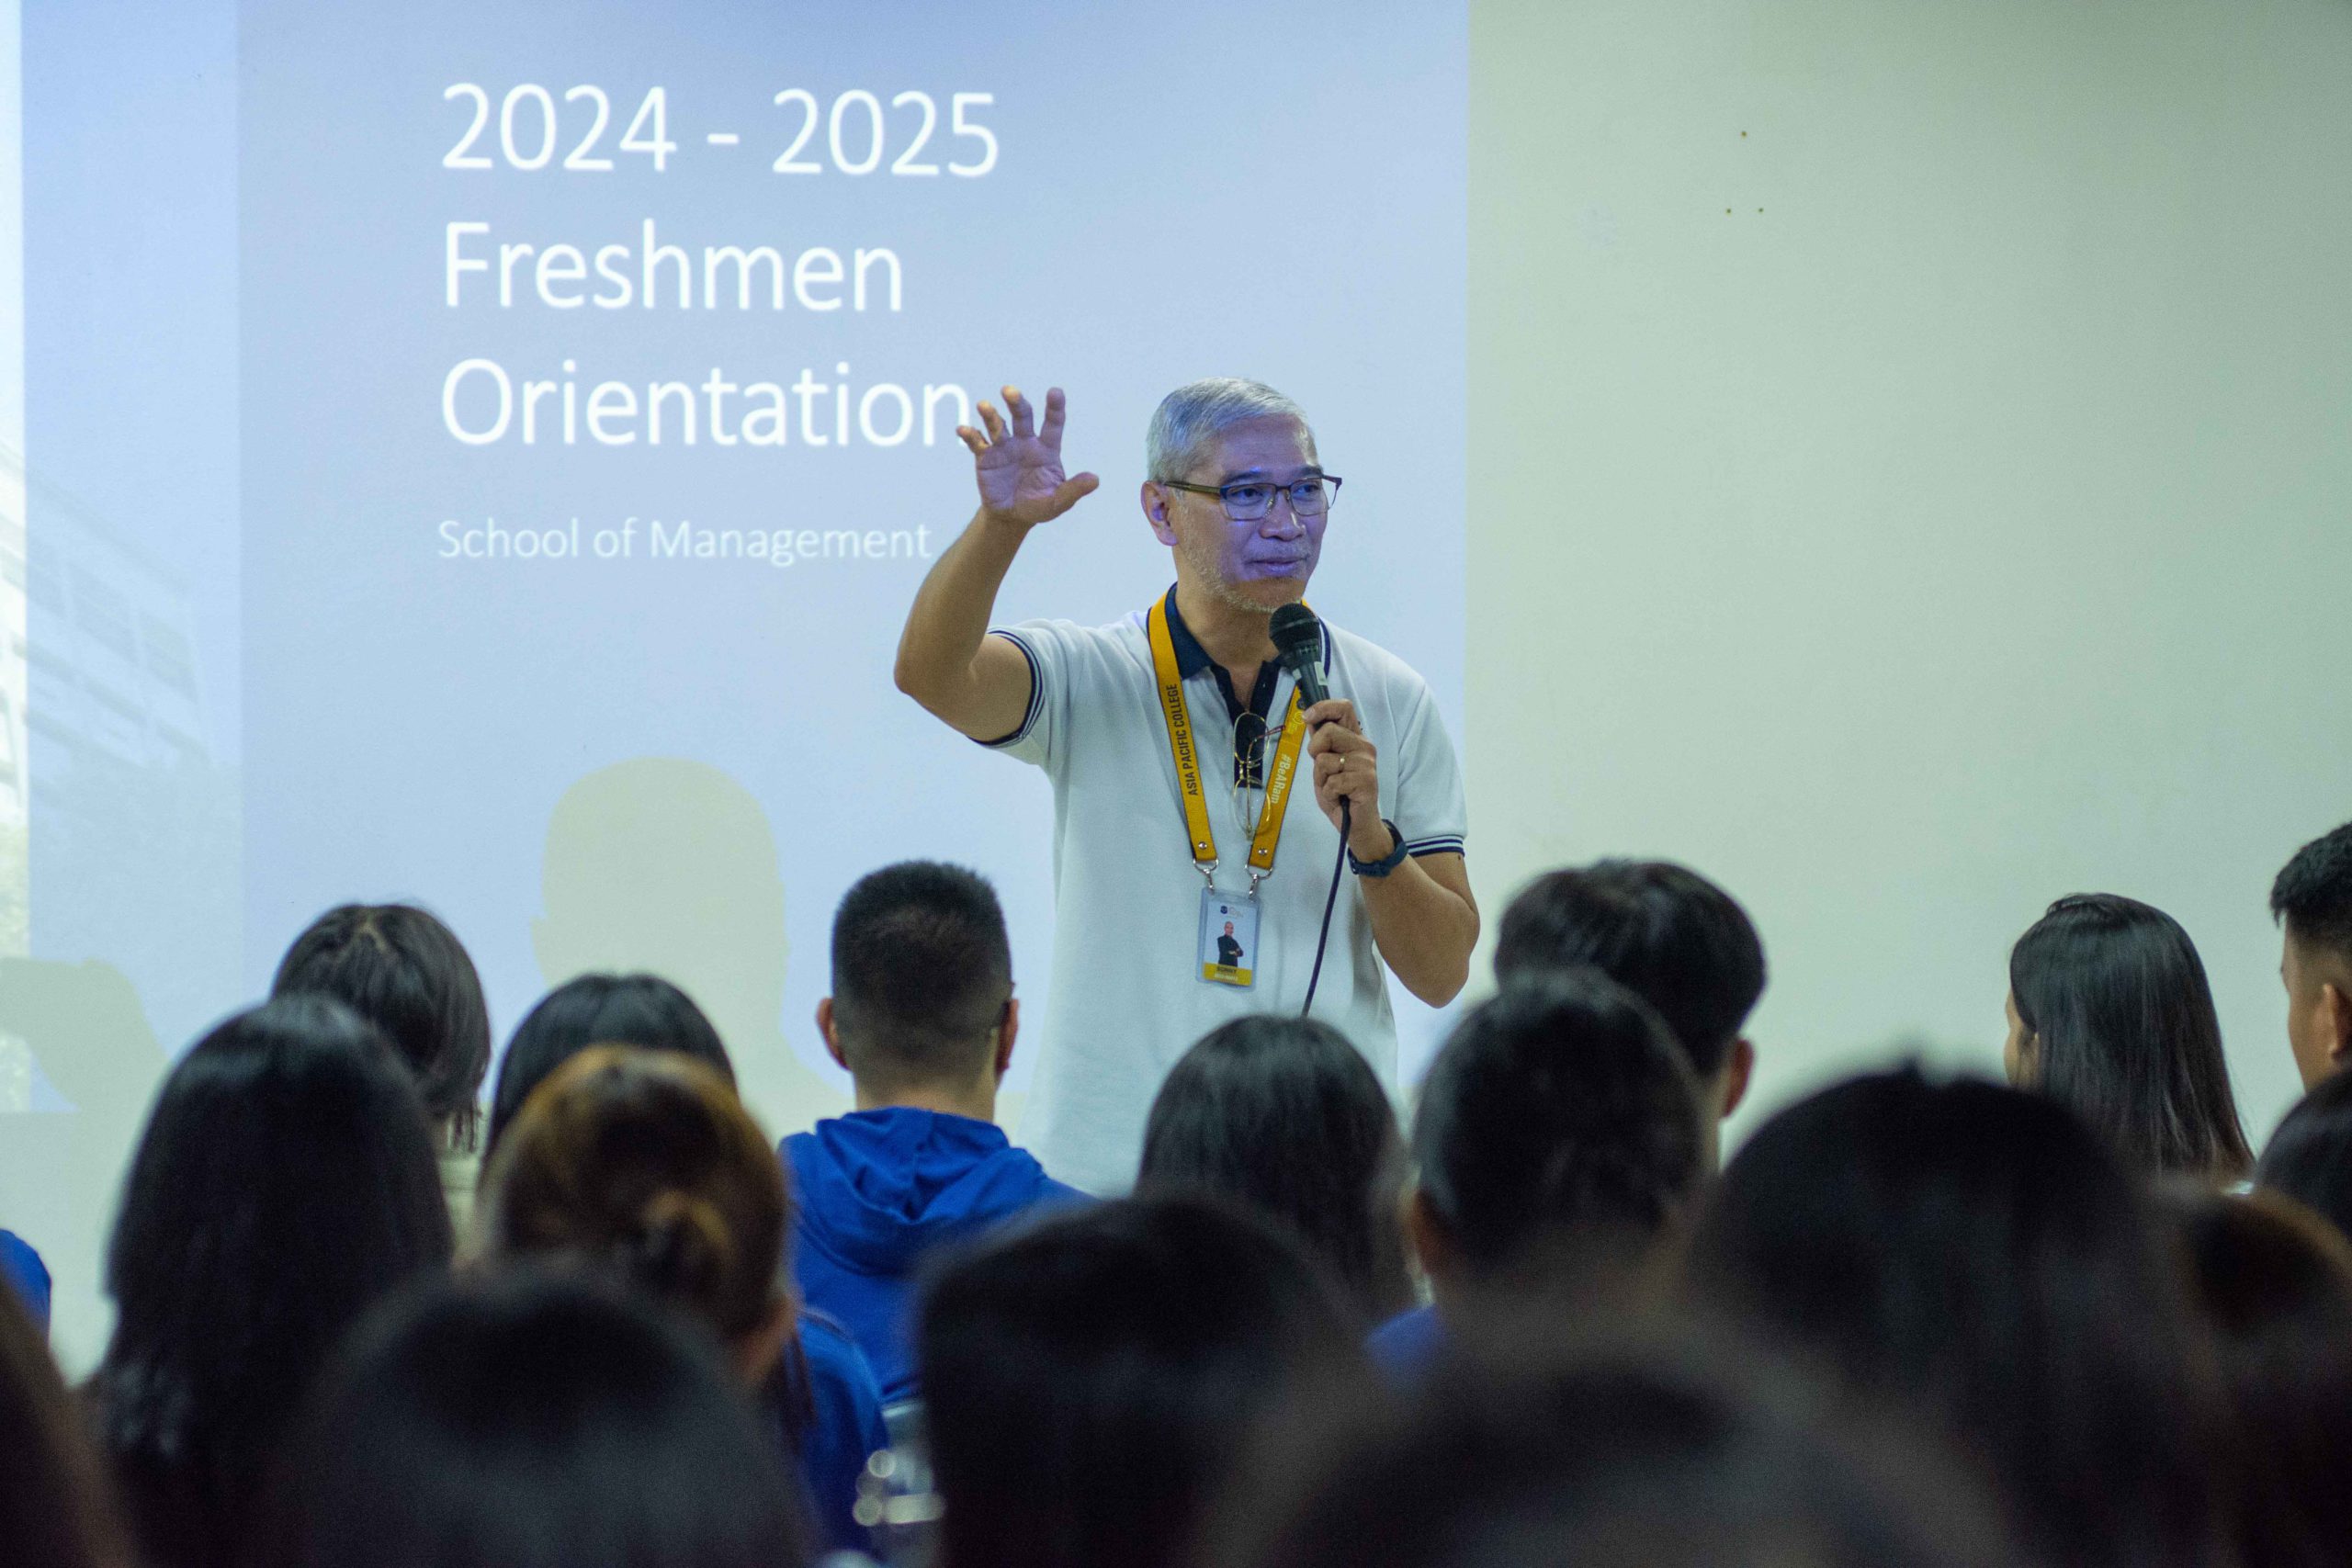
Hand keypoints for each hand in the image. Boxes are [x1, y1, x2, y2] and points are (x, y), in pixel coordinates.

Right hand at [957, 385, 1100, 528]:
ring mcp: (1004, 446)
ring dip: (990, 414)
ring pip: (997, 424)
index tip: (1055, 392)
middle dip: (1016, 402)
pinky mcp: (986, 456)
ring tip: (984, 406)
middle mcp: (1025, 441)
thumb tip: (1095, 480)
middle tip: (1009, 391)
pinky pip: (977, 442)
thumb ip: (1074, 490)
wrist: (1011, 516)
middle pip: (1022, 416)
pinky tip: (963, 430)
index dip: (1054, 407)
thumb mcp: (1058, 502)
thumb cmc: (1038, 505)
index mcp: (1046, 449)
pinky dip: (970, 434)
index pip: (1053, 423)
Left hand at [1304, 699, 1389, 856]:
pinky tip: (1340, 798)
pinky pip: (1332, 781)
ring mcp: (1366, 763)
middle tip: (1323, 770)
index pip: (1344, 708)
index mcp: (1355, 739)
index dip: (1323, 707)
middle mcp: (1364, 747)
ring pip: (1326, 759)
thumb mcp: (1324, 766)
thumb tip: (1310, 719)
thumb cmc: (1340, 794)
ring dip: (1321, 778)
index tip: (1307, 717)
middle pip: (1329, 731)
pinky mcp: (1366, 781)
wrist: (1356, 824)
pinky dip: (1329, 793)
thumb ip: (1320, 745)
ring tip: (1334, 788)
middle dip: (1315, 751)